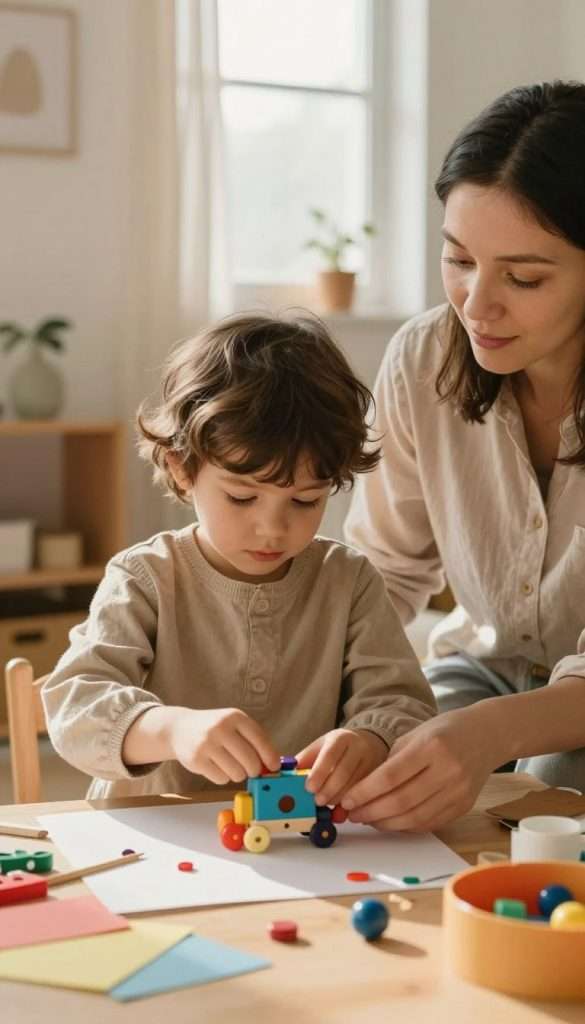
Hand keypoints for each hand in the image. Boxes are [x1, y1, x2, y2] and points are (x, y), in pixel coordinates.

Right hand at [169, 707, 279, 784]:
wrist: (179, 728)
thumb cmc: (215, 728)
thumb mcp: (234, 724)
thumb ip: (253, 739)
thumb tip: (273, 764)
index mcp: (235, 716)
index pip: (260, 739)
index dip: (270, 756)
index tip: (274, 767)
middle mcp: (221, 728)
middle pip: (250, 761)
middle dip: (254, 770)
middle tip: (250, 769)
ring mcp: (207, 744)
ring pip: (237, 773)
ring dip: (238, 774)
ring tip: (230, 764)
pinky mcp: (196, 760)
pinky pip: (221, 779)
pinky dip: (223, 777)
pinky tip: (216, 766)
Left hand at [295, 728, 388, 806]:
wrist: (368, 743)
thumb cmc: (337, 748)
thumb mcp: (321, 746)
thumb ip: (305, 759)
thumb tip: (287, 774)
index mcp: (340, 738)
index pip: (330, 754)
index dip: (319, 772)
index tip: (309, 787)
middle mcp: (358, 747)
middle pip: (344, 772)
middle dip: (329, 790)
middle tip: (317, 801)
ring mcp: (371, 761)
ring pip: (356, 785)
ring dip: (340, 798)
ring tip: (328, 804)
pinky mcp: (378, 775)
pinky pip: (366, 792)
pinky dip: (353, 802)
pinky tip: (343, 807)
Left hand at [340, 706, 501, 831]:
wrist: (487, 735)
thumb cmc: (445, 731)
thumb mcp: (415, 735)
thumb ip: (391, 761)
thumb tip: (362, 790)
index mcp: (432, 747)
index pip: (390, 776)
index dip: (365, 792)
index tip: (347, 800)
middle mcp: (448, 770)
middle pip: (401, 801)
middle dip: (371, 811)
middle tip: (352, 814)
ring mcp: (459, 791)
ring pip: (415, 818)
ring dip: (386, 823)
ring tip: (368, 819)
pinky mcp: (463, 806)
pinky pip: (429, 823)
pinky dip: (405, 826)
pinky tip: (390, 821)